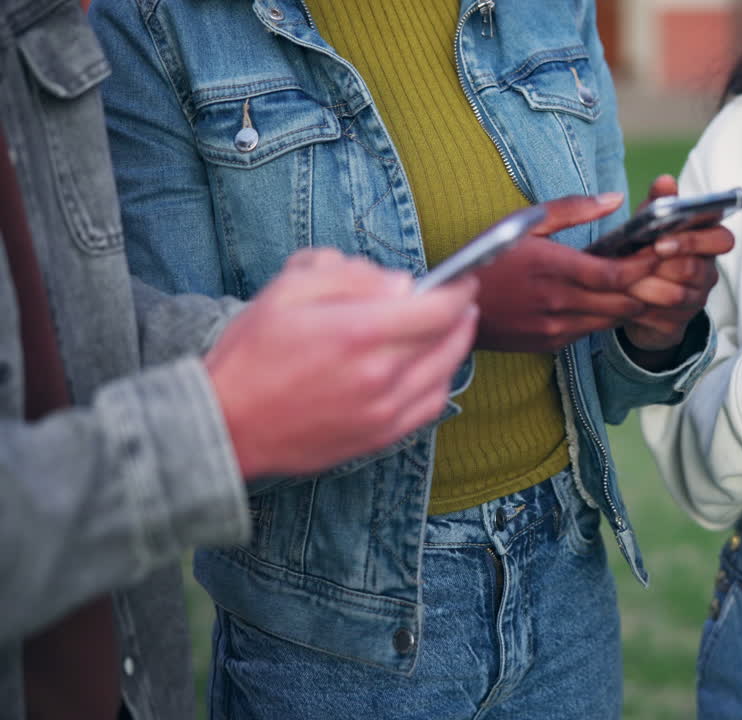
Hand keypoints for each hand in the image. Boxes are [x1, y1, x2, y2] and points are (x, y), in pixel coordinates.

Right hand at [205, 249, 478, 478]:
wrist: (228, 422)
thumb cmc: (252, 353)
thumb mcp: (289, 289)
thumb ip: (350, 275)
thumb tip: (402, 284)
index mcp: (359, 332)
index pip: (439, 308)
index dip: (459, 289)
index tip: (464, 280)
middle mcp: (380, 374)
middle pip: (450, 340)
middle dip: (461, 315)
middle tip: (461, 301)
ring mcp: (384, 410)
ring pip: (446, 373)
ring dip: (455, 347)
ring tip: (451, 330)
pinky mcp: (380, 436)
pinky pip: (430, 406)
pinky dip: (440, 382)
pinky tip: (432, 368)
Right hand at [473, 194, 656, 352]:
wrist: (451, 307)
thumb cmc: (487, 257)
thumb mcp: (524, 222)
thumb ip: (573, 209)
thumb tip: (615, 199)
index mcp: (550, 265)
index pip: (614, 274)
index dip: (643, 266)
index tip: (657, 252)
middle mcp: (556, 300)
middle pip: (621, 301)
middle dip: (645, 286)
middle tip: (658, 270)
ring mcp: (553, 326)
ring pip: (610, 320)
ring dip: (629, 304)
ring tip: (639, 285)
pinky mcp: (550, 343)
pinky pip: (591, 331)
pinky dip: (605, 317)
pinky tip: (606, 301)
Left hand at [621, 176, 734, 361]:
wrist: (634, 297)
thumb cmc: (646, 252)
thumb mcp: (649, 225)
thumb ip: (659, 204)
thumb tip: (666, 181)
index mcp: (707, 243)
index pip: (722, 239)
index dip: (695, 241)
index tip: (662, 240)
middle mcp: (708, 272)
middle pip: (695, 270)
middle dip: (661, 266)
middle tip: (634, 261)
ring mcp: (696, 299)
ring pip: (677, 295)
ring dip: (646, 287)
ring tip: (622, 280)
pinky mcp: (678, 323)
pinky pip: (662, 318)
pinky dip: (639, 308)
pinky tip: (622, 300)